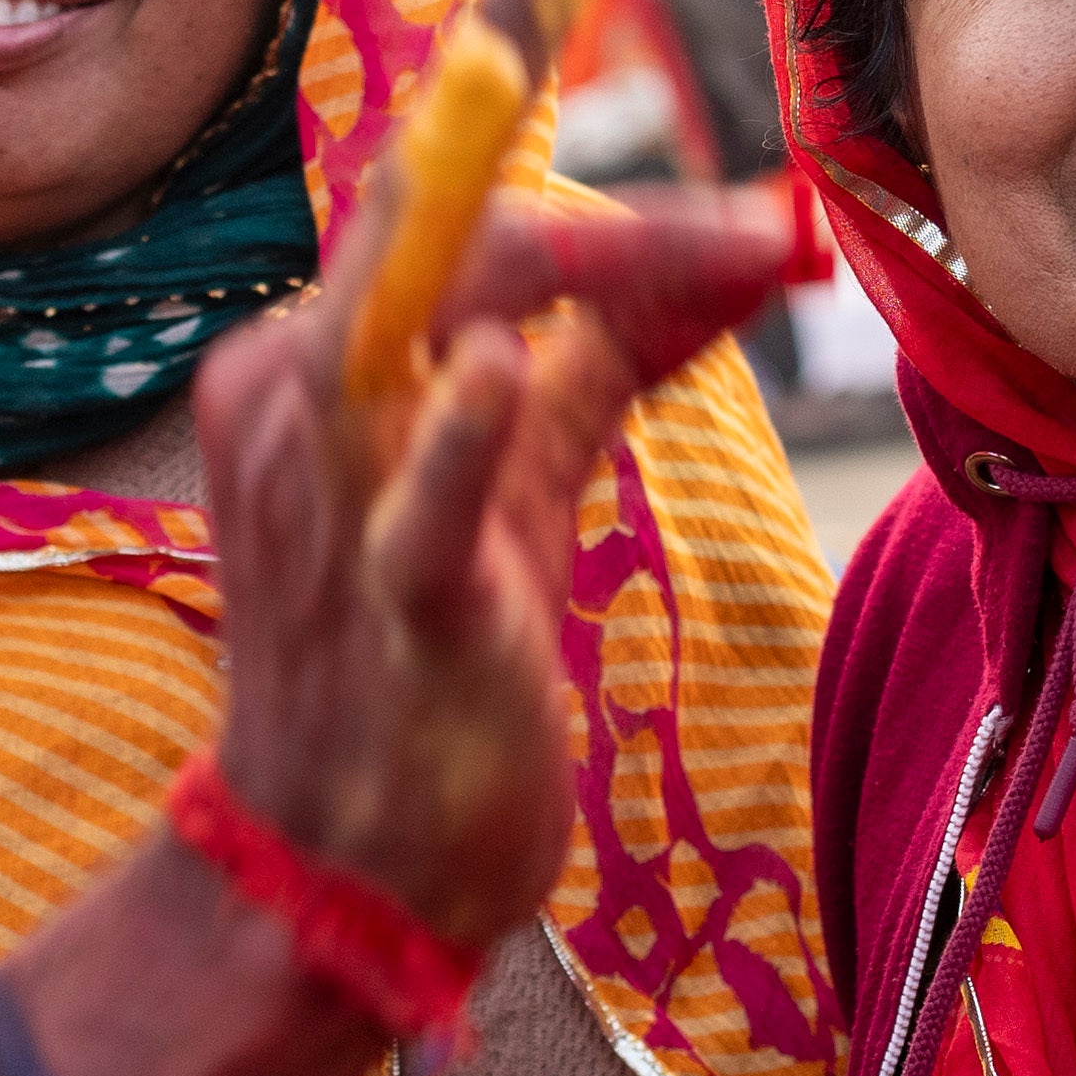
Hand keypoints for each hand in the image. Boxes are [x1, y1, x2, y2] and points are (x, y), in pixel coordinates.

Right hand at [198, 175, 778, 952]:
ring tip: (739, 247)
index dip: (611, 197)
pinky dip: (461, 433)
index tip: (760, 219)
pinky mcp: (389, 606)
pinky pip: (416, 503)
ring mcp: (331, 495)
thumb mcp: (521, 486)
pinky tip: (508, 364)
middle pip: (443, 225)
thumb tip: (734, 257)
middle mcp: (302, 397)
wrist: (344, 877)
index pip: (452, 208)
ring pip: (422, 311)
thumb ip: (602, 363)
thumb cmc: (432, 670)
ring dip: (595, 260)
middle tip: (774, 229)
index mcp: (321, 357)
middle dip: (619, 211)